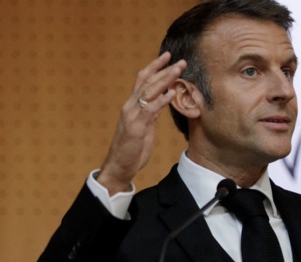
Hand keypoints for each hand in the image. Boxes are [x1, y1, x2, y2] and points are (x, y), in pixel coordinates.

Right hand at [97, 52, 186, 194]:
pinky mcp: (136, 128)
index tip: (167, 56)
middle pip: (147, 82)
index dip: (154, 66)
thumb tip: (162, 101)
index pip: (142, 79)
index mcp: (132, 105)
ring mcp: (132, 116)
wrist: (119, 166)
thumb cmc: (132, 148)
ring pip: (149, 92)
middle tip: (180, 61)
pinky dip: (161, 101)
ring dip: (165, 80)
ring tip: (178, 71)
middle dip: (164, 70)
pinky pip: (150, 110)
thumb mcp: (144, 126)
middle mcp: (130, 106)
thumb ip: (151, 113)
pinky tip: (171, 94)